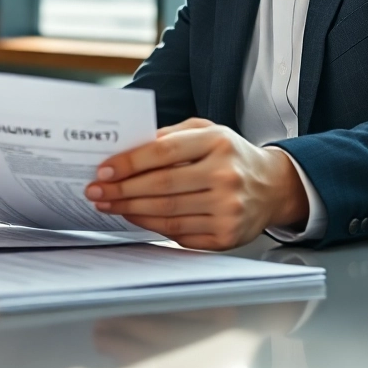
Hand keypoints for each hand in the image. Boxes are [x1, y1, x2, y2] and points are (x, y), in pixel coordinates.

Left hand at [84, 118, 308, 249]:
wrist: (272, 187)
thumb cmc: (230, 156)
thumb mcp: (208, 131)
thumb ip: (170, 135)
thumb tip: (127, 148)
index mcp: (219, 143)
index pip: (164, 151)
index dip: (130, 162)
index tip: (103, 169)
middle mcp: (226, 176)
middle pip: (162, 186)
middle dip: (121, 190)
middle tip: (95, 191)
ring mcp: (228, 209)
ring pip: (167, 213)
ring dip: (129, 210)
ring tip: (107, 204)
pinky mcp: (226, 236)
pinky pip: (178, 233)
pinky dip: (150, 226)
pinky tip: (133, 217)